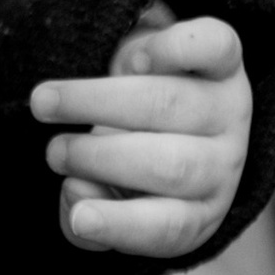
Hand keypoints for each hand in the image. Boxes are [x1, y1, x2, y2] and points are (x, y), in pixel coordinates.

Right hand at [29, 12, 249, 261]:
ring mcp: (228, 109)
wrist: (164, 103)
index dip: (122, 224)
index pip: (170, 226)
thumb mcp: (107, 201)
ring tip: (46, 103)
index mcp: (198, 210)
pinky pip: (215, 48)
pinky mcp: (226, 61)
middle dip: (100, 157)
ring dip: (101, 100)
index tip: (79, 219)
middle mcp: (222, 164)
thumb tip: (78, 191)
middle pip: (170, 164)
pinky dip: (173, 49)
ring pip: (170, 103)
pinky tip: (134, 60)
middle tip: (53, 153)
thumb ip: (88, 216)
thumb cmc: (128, 163)